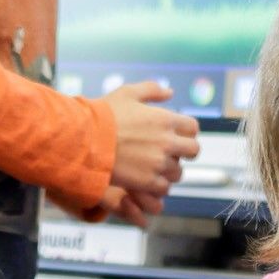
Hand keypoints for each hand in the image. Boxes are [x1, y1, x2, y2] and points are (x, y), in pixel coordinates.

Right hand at [98, 83, 199, 215]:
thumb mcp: (128, 93)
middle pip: (193, 151)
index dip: (186, 132)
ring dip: (169, 170)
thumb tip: (170, 93)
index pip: (193, 128)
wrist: (86, 140)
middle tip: (170, 153)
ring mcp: (159, 163)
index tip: (177, 135)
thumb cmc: (104, 115)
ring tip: (153, 167)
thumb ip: (152, 90)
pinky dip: (157, 185)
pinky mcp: (148, 182)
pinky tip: (146, 179)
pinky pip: (164, 188)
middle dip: (185, 152)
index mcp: (166, 119)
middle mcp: (168, 142)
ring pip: (178, 172)